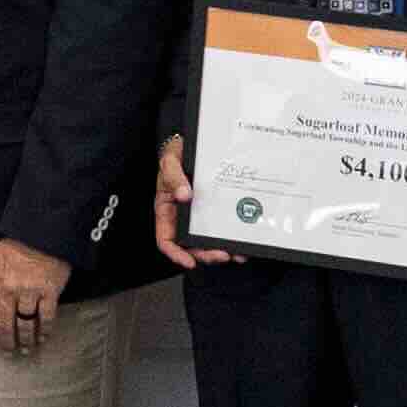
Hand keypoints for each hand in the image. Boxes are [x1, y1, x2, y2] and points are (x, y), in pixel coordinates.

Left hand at [0, 240, 70, 352]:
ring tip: (26, 349)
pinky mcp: (49, 292)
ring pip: (24, 324)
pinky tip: (44, 338)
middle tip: (9, 353)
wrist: (42, 232)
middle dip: (6, 342)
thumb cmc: (18, 245)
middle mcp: (8, 289)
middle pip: (5, 323)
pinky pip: (45, 317)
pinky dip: (44, 331)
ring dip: (25, 340)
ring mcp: (29, 291)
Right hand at [153, 136, 224, 267]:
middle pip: (190, 246)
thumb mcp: (170, 162)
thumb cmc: (176, 154)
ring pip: (207, 241)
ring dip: (221, 250)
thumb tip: (184, 195)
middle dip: (206, 254)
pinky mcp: (214, 210)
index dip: (176, 254)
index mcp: (167, 210)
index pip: (166, 239)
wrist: (193, 145)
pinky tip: (240, 239)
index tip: (189, 261)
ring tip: (236, 253)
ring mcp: (199, 215)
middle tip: (222, 255)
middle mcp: (183, 217)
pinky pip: (221, 227)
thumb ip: (174, 178)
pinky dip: (230, 236)